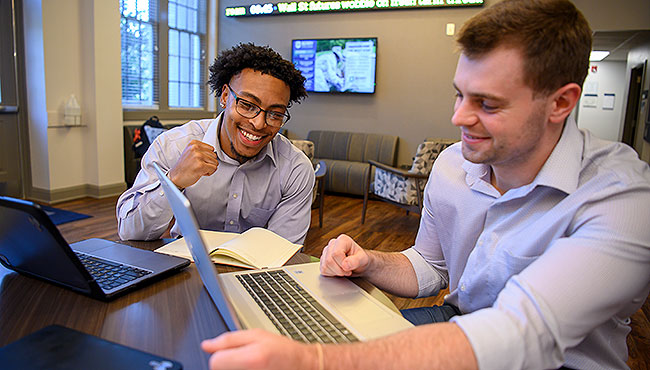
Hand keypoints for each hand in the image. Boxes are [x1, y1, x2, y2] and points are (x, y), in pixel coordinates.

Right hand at [168, 140, 218, 188]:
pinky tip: (200, 172)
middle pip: (214, 156)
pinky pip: (214, 168)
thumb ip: (201, 150)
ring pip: (215, 162)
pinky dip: (209, 172)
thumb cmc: (184, 166)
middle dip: (208, 163)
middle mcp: (195, 148)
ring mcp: (198, 156)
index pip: (211, 149)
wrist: (175, 177)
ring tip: (198, 168)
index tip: (199, 160)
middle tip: (198, 165)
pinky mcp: (201, 165)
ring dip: (208, 168)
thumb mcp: (190, 152)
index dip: (207, 157)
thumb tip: (214, 152)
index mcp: (193, 143)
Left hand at [201, 329, 316, 369]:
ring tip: (250, 366)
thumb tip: (206, 345)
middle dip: (228, 363)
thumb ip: (229, 340)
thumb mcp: (257, 335)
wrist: (301, 366)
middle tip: (245, 359)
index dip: (222, 355)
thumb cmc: (282, 351)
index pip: (215, 362)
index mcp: (249, 359)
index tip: (233, 353)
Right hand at [320, 234, 368, 276]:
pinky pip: (323, 270)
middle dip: (339, 270)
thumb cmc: (360, 259)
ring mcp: (326, 252)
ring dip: (336, 272)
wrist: (358, 264)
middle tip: (348, 271)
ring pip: (325, 266)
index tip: (350, 268)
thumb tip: (345, 265)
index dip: (342, 264)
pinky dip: (331, 274)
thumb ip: (356, 261)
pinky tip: (338, 271)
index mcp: (343, 240)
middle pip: (329, 260)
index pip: (336, 253)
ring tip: (344, 270)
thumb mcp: (363, 259)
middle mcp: (333, 244)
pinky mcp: (323, 260)